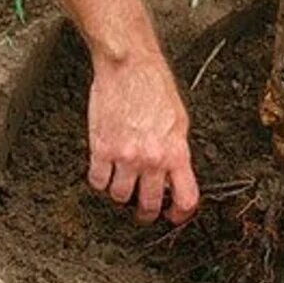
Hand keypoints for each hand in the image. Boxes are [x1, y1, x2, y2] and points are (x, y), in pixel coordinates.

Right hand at [86, 49, 199, 224]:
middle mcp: (151, 159)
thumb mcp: (178, 119)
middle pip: (149, 204)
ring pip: (120, 196)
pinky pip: (97, 181)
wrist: (129, 66)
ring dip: (121, 192)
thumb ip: (177, 150)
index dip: (180, 214)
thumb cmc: (154, 86)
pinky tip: (105, 169)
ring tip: (122, 180)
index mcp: (176, 152)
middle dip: (147, 210)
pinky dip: (100, 180)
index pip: (186, 198)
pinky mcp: (101, 149)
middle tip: (143, 206)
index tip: (173, 216)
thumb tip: (174, 173)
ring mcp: (125, 156)